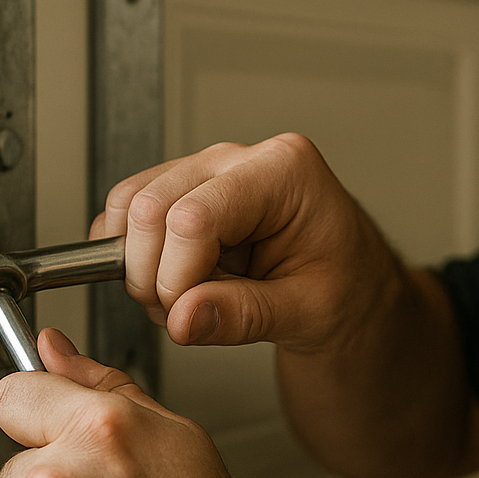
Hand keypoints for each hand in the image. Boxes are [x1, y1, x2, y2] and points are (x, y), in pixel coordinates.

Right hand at [91, 133, 398, 353]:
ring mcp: (207, 170)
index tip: (191, 313)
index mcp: (285, 173)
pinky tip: (175, 280)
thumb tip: (184, 318)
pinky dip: (135, 256)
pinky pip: (128, 212)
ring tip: (188, 297)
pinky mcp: (182, 188)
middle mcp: (240, 160)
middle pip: (150, 207)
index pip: (194, 216)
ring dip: (142, 268)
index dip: (178, 276)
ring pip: (130, 207)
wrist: (351, 283)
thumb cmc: (345, 286)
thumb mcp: (308, 313)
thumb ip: (245, 316)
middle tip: (188, 313)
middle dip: (154, 275)